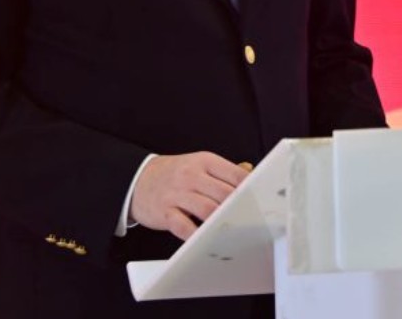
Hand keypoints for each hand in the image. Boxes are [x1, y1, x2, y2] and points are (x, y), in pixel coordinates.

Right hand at [129, 152, 249, 240]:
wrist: (138, 179)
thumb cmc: (176, 174)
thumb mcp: (200, 164)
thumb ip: (225, 172)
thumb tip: (251, 175)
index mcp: (205, 161)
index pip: (235, 174)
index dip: (251, 188)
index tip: (263, 200)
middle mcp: (191, 176)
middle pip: (224, 193)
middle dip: (239, 207)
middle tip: (253, 220)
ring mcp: (177, 194)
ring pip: (207, 209)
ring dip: (222, 221)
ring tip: (234, 230)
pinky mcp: (164, 212)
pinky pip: (182, 225)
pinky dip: (195, 234)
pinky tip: (205, 239)